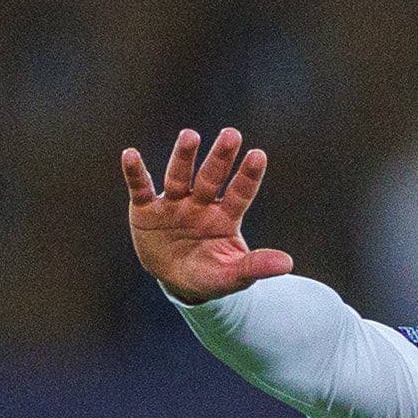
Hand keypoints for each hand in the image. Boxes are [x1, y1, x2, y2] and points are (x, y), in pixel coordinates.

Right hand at [121, 127, 293, 303]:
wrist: (177, 283)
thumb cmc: (211, 276)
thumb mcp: (233, 275)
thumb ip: (256, 266)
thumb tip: (288, 264)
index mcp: (225, 218)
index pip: (240, 193)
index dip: (248, 176)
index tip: (259, 155)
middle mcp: (200, 204)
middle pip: (211, 178)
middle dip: (220, 158)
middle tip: (232, 134)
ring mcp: (173, 204)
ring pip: (179, 177)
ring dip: (183, 157)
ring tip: (190, 136)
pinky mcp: (146, 209)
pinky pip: (140, 187)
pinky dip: (135, 172)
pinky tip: (130, 154)